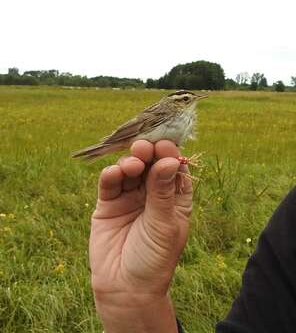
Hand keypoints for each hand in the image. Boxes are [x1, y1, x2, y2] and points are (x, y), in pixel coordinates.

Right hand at [90, 140, 192, 331]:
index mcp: (174, 198)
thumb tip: (171, 160)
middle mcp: (152, 193)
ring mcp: (129, 197)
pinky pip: (109, 184)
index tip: (165, 146)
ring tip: (132, 165)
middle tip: (144, 148)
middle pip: (150, 165)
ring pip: (130, 170)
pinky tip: (114, 173)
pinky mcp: (108, 203)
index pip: (174, 169)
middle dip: (148, 154)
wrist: (126, 289)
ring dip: (130, 162)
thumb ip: (163, 192)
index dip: (170, 155)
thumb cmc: (154, 260)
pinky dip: (111, 175)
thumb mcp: (164, 225)